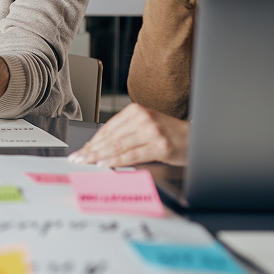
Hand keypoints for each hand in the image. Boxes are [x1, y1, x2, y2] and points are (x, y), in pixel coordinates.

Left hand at [68, 103, 188, 166]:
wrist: (195, 138)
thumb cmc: (168, 134)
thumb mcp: (145, 125)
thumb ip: (125, 132)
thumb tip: (99, 146)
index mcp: (136, 110)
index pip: (108, 127)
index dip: (92, 140)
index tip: (81, 149)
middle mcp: (143, 118)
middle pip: (111, 137)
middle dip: (92, 149)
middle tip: (78, 158)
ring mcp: (152, 131)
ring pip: (118, 146)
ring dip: (99, 155)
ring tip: (87, 162)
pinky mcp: (159, 145)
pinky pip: (132, 154)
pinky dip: (116, 160)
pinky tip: (105, 163)